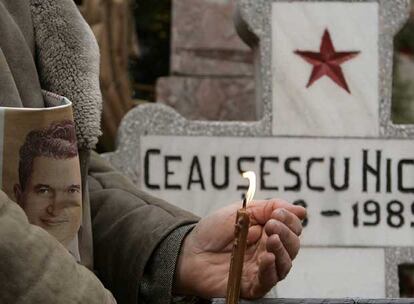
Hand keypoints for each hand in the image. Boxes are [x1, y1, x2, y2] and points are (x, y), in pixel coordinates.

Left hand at [174, 199, 305, 298]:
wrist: (189, 250)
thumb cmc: (213, 230)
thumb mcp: (242, 211)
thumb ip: (269, 207)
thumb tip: (301, 210)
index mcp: (267, 232)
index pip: (292, 228)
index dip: (289, 220)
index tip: (277, 213)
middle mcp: (268, 251)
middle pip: (292, 246)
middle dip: (286, 233)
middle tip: (271, 225)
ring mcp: (261, 269)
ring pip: (285, 265)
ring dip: (282, 250)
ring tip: (270, 239)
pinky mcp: (251, 285)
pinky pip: (268, 281)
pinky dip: (271, 270)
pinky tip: (266, 257)